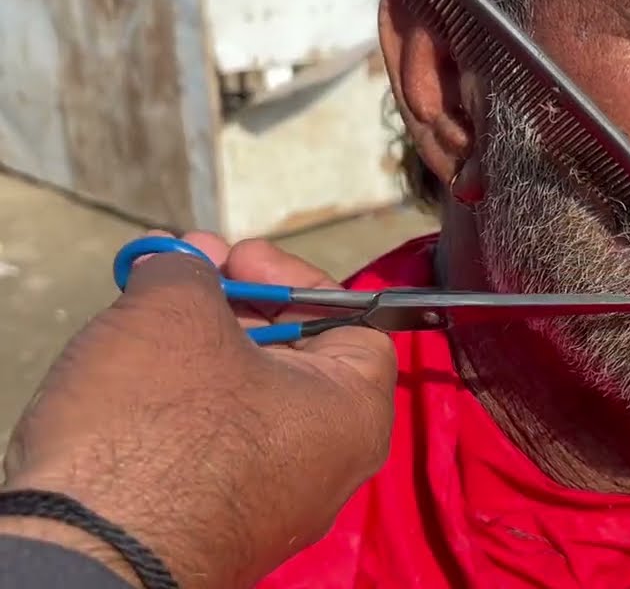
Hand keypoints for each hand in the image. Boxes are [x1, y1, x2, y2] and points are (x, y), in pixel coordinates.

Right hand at [1, 233, 395, 588]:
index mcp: (352, 414)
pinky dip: (177, 408)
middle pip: (294, 361)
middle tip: (182, 278)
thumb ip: (190, 272)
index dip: (293, 279)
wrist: (89, 556)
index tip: (237, 259)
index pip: (353, 324)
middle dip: (234, 308)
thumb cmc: (157, 429)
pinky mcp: (214, 530)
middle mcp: (328, 467)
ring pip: (245, 405)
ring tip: (144, 317)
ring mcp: (273, 505)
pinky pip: (208, 452)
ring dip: (197, 351)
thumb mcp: (175, 311)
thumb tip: (184, 263)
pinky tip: (129, 381)